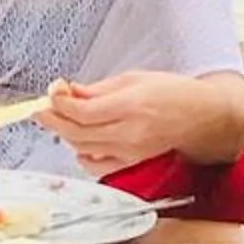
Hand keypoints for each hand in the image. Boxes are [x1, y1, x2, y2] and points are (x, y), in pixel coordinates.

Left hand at [38, 71, 188, 173]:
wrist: (201, 117)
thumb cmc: (174, 93)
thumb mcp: (134, 78)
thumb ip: (99, 89)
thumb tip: (70, 92)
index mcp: (132, 106)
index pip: (83, 111)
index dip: (59, 103)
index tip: (51, 92)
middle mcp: (129, 132)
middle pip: (77, 132)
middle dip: (53, 119)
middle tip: (42, 108)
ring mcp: (130, 151)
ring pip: (82, 148)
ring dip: (65, 134)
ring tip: (60, 118)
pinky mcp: (131, 162)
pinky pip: (96, 165)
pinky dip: (81, 154)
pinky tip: (79, 140)